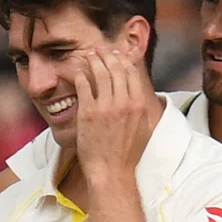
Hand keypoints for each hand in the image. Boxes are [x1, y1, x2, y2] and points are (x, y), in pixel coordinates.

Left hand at [75, 47, 151, 180]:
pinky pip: (84, 85)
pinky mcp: (89, 112)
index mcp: (139, 105)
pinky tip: (78, 71)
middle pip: (116, 68)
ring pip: (100, 73)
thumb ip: (141, 108)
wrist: (111, 171)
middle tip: (99, 50)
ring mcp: (106, 107)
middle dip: (107, 55)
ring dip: (93, 60)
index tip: (116, 54)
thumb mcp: (143, 128)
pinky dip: (81, 74)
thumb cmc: (127, 153)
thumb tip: (138, 93)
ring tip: (88, 56)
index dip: (122, 59)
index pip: (131, 72)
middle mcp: (124, 103)